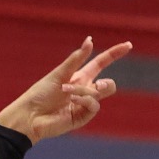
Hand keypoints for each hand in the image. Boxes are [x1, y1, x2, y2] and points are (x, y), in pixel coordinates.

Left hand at [0, 37, 130, 142]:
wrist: (29, 115)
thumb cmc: (40, 93)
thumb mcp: (60, 73)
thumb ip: (77, 59)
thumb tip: (90, 40)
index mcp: (80, 76)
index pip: (102, 63)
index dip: (115, 54)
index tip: (128, 45)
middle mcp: (84, 91)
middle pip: (109, 85)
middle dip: (107, 83)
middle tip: (98, 84)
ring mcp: (84, 105)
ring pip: (100, 95)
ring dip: (84, 91)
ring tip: (67, 93)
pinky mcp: (82, 118)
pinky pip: (93, 106)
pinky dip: (84, 100)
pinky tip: (72, 101)